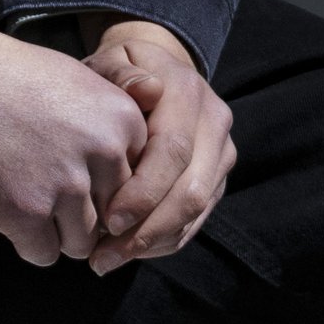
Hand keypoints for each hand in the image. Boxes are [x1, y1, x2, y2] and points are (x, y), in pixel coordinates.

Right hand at [0, 0, 147, 267]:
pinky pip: (42, 254)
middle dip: (80, 211)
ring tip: (22, 197)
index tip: (68, 167)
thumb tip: (127, 184)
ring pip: (80, 243)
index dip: (101, 184)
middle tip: (40, 186)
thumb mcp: (77, 83)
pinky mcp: (25, 213)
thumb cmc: (3, 75)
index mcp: (124, 120)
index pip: (135, 183)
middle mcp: (105, 153)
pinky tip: (4, 208)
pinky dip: (24, 241)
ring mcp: (65, 185)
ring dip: (53, 231)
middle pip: (111, 216)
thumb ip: (109, 129)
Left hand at [77, 18, 235, 273]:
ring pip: (197, 211)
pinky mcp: (217, 177)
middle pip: (192, 191)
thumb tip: (147, 91)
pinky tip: (126, 251)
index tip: (106, 221)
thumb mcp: (110, 62)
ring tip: (106, 261)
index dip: (143, 191)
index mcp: (188, 93)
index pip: (174, 150)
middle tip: (102, 257)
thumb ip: (120, 74)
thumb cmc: (118, 74)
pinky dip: (163, 241)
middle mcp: (215, 123)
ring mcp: (221, 153)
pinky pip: (196, 220)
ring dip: (153, 243)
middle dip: (147, 230)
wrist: (155, 72)